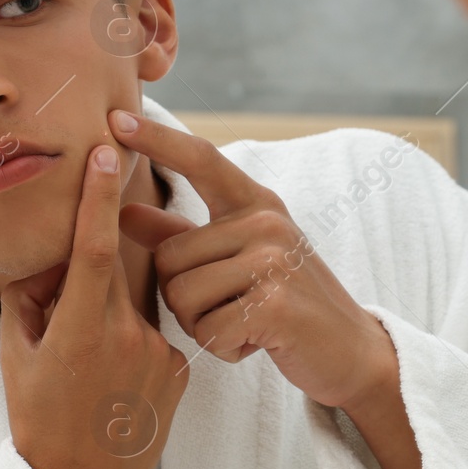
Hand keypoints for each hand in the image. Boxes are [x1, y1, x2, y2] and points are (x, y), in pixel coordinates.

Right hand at [0, 143, 189, 468]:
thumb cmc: (37, 419)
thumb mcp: (16, 356)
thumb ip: (29, 298)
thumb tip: (45, 260)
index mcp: (80, 329)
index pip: (93, 248)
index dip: (99, 198)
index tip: (108, 153)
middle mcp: (126, 336)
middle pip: (118, 265)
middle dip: (100, 256)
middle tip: (78, 285)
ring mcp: (159, 353)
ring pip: (137, 301)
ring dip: (112, 309)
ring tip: (91, 363)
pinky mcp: (180, 370)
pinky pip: (155, 332)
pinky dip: (133, 341)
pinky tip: (115, 381)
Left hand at [107, 109, 397, 416]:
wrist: (350, 350)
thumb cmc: (284, 303)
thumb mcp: (237, 259)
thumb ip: (180, 234)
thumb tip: (123, 212)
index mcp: (256, 203)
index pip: (200, 159)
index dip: (157, 139)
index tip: (117, 117)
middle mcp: (266, 221)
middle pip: (168, 258)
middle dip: (183, 298)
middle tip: (230, 307)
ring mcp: (274, 259)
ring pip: (182, 297)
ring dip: (202, 325)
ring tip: (243, 323)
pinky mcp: (275, 304)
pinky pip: (207, 331)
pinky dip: (224, 349)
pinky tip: (256, 342)